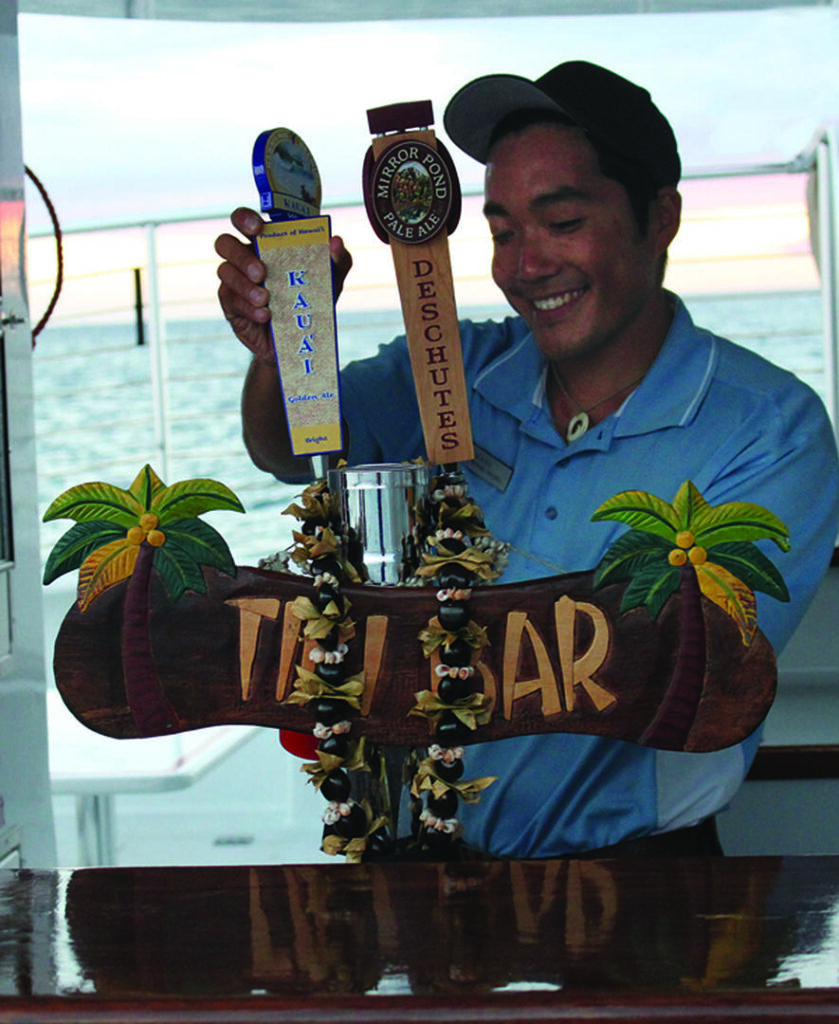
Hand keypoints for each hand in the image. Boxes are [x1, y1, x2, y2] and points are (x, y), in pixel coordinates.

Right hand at [215, 207, 352, 363]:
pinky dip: (249, 307)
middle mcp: (244, 259)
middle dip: (241, 255)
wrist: (298, 341)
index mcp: (265, 244)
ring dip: (244, 285)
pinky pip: (231, 300)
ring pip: (225, 271)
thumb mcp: (329, 282)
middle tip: (262, 272)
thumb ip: (338, 260)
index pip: (243, 220)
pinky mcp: (231, 306)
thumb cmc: (310, 302)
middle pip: (224, 243)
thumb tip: (336, 240)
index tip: (258, 227)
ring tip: (265, 298)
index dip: (244, 218)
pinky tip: (265, 315)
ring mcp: (234, 282)